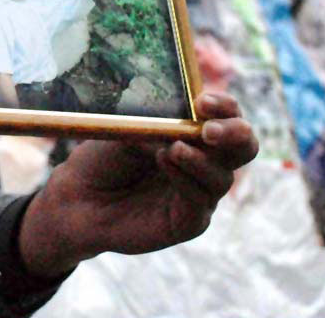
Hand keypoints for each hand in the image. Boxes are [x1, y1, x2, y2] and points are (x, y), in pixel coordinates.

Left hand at [17, 92, 256, 277]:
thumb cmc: (105, 157)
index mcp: (196, 133)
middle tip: (208, 130)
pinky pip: (201, 202)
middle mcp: (206, 162)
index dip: (225, 107)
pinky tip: (165, 163)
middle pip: (245, 147)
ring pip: (222, 178)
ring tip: (171, 149)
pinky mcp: (189, 222)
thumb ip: (160, 121)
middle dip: (234, 133)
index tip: (203, 101)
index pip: (228, 116)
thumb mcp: (130, 128)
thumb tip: (185, 115)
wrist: (78, 196)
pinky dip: (186, 180)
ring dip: (200, 160)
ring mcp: (200, 193)